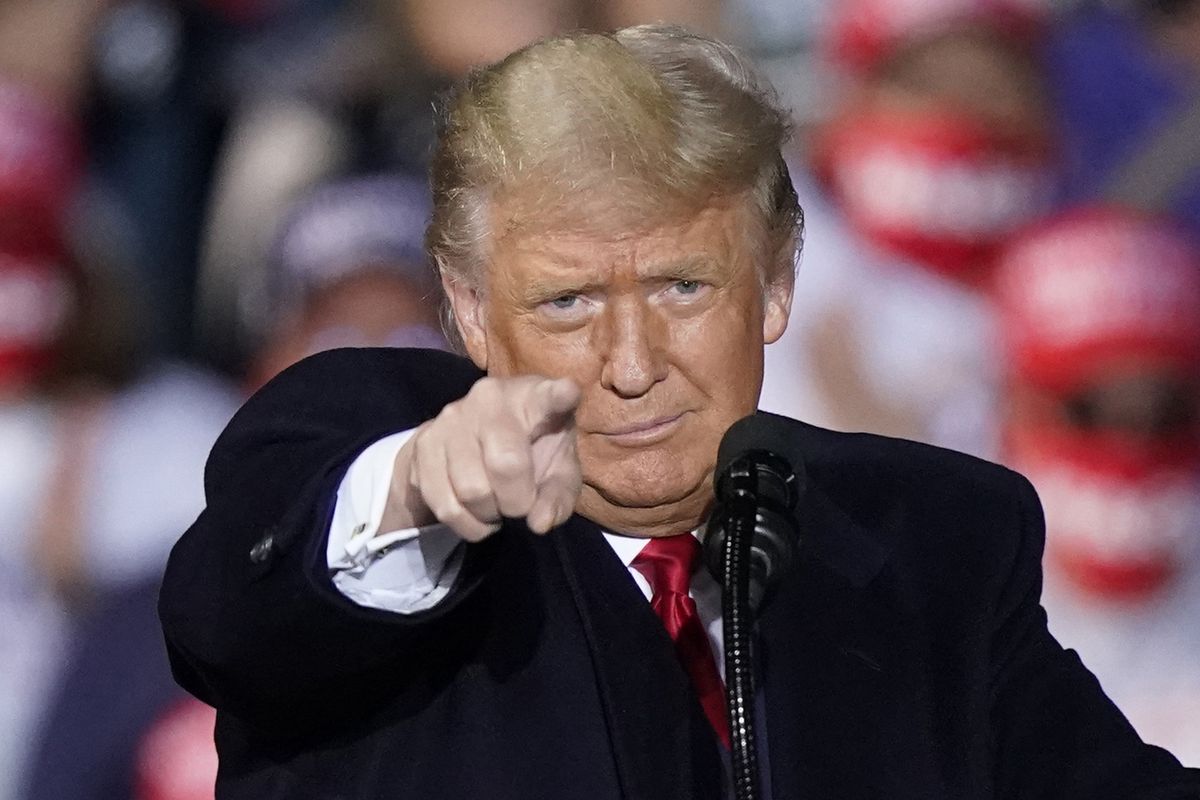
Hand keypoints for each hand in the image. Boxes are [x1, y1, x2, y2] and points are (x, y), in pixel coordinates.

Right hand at [380, 376, 582, 540]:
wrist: (471, 441)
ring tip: (496, 504)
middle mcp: (488, 398)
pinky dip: (467, 524)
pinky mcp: (423, 444)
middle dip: (518, 501)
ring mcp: (451, 418)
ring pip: (471, 491)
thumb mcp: (559, 472)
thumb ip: (559, 497)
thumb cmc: (532, 452)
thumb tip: (539, 522)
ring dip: (489, 514)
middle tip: (520, 503)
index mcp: (532, 397)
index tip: (568, 393)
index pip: (547, 396)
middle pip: (505, 465)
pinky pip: (445, 505)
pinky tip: (475, 511)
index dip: (558, 396)